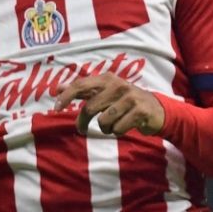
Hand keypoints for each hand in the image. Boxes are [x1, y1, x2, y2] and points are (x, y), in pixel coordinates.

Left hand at [52, 73, 166, 136]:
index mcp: (107, 79)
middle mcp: (118, 85)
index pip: (81, 85)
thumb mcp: (105, 93)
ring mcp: (130, 98)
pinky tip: (124, 127)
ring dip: (105, 128)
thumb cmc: (125, 102)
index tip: (55, 108)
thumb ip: (83, 90)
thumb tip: (58, 88)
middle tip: (81, 129)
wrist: (157, 110)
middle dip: (83, 122)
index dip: (66, 96)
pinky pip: (118, 129)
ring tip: (112, 126)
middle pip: (90, 107)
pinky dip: (117, 132)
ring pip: (104, 121)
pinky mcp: (140, 111)